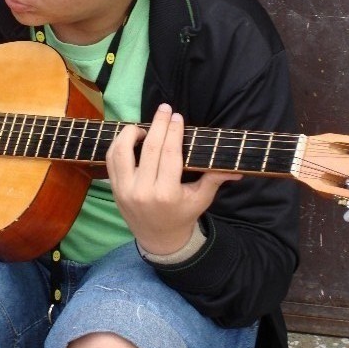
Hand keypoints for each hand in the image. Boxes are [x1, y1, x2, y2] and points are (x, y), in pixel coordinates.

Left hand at [106, 104, 241, 255]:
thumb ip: (215, 179)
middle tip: (164, 109)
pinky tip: (131, 137)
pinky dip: (118, 144)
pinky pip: (111, 159)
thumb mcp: (202, 199)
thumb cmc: (182, 215)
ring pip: (122, 151)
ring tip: (144, 126)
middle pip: (149, 148)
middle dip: (157, 124)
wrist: (158, 238)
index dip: (173, 132)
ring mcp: (124, 189)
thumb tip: (237, 167)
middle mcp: (143, 191)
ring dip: (131, 132)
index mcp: (167, 194)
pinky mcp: (113, 188)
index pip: (169, 154)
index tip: (176, 116)